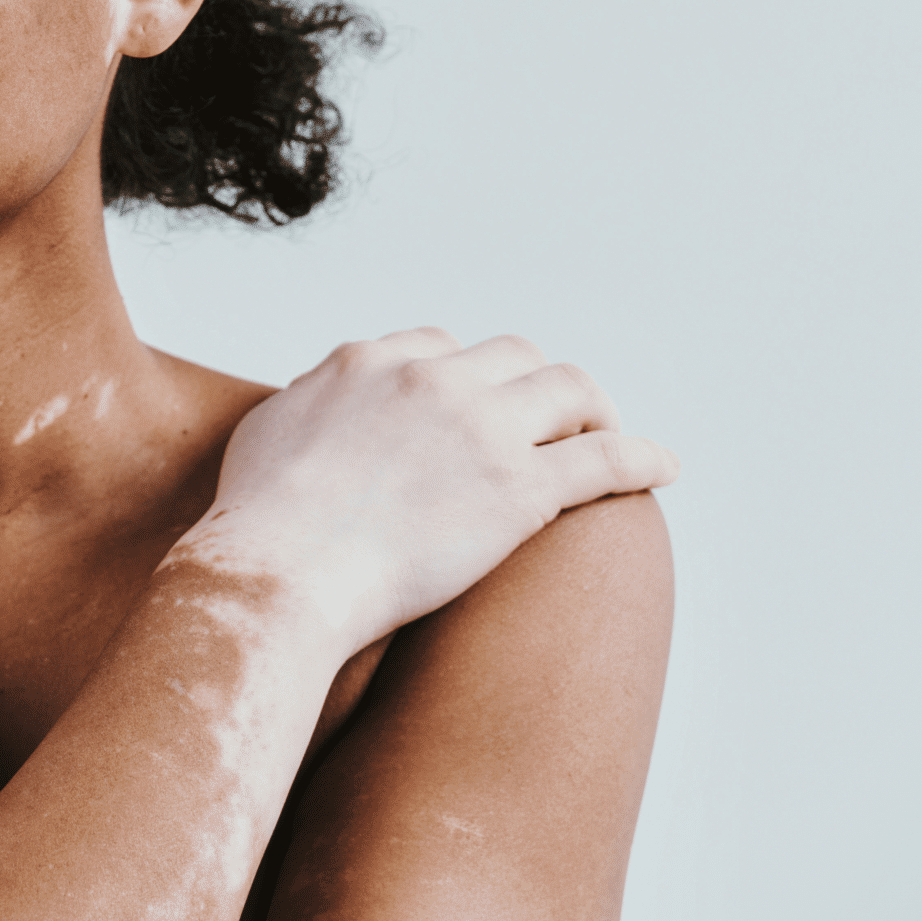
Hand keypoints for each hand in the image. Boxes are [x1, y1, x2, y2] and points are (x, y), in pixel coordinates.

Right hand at [183, 328, 678, 654]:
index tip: (472, 409)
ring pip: (569, 390)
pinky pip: (604, 459)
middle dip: (534, 386)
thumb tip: (318, 398)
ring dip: (593, 409)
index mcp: (370, 362)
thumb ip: (307, 399)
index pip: (437, 346)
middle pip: (513, 356)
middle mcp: (432, 379)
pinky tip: (663, 469)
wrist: (279, 574)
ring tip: (607, 437)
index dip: (461, 377)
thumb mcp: (268, 428)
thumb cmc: (257, 522)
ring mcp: (481, 430)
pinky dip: (642, 457)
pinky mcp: (521, 490)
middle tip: (549, 423)